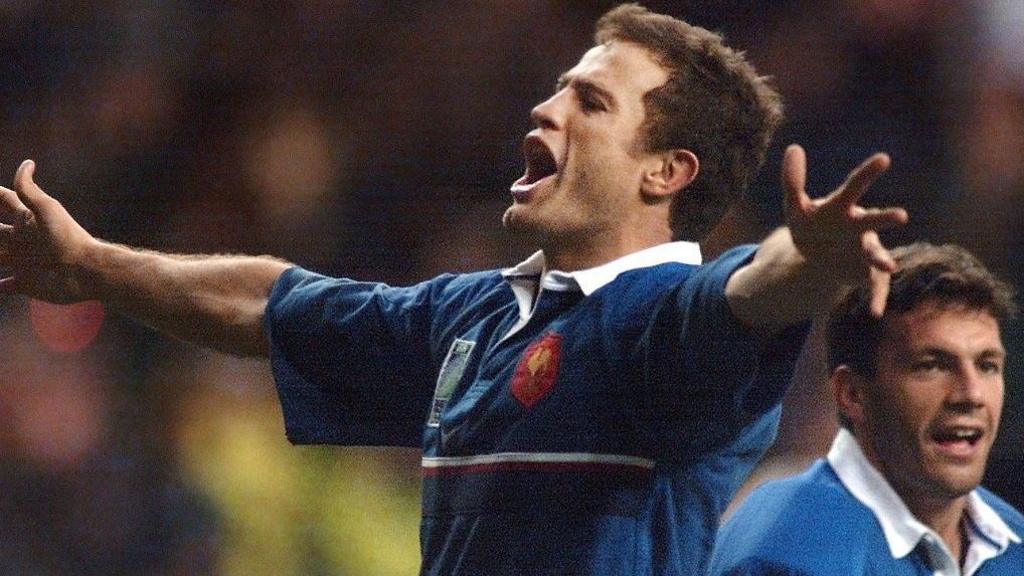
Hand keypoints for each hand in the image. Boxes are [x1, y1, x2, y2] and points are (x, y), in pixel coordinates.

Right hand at [0, 160, 96, 302]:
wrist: (86, 272)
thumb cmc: (68, 239)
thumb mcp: (47, 210)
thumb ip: (29, 189)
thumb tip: (27, 162)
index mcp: (26, 220)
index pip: (4, 201)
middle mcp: (22, 240)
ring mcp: (23, 262)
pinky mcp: (27, 283)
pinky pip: (7, 285)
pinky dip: (0, 285)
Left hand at [782, 144, 907, 315]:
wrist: (818, 254)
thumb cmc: (810, 224)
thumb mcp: (795, 205)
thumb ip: (793, 180)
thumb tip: (793, 148)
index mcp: (842, 208)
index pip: (854, 187)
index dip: (867, 173)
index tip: (883, 158)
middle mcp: (859, 227)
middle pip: (873, 221)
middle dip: (885, 218)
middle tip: (901, 216)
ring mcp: (863, 250)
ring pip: (876, 255)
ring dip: (882, 260)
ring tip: (888, 267)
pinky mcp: (862, 273)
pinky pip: (872, 286)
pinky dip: (874, 299)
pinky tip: (873, 313)